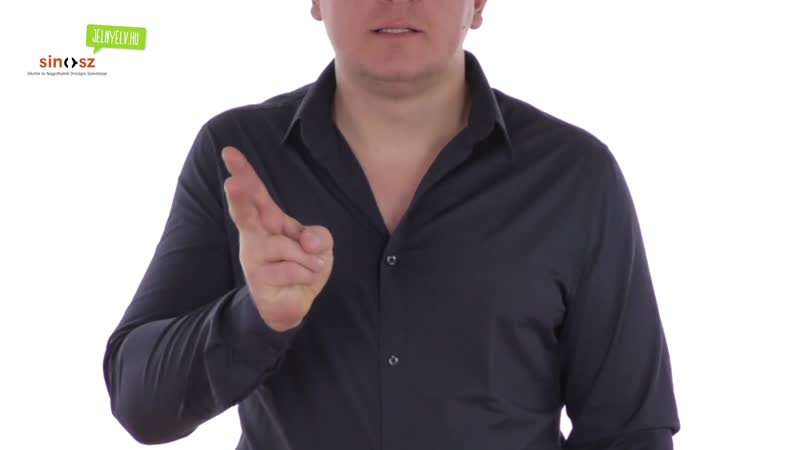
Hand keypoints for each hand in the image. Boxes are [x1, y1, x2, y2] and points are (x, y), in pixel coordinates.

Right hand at [221, 146, 333, 331]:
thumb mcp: (320, 247)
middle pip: (247, 214)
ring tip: (303, 270)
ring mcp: (254, 258)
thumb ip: (319, 236)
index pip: (257, 193)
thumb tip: (307, 242)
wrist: (293, 303)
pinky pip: (296, 271)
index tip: (229, 152)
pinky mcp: (259, 280)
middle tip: (231, 183)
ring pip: (293, 250)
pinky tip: (296, 283)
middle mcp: (256, 236)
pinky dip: (306, 277)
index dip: (244, 172)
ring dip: (309, 262)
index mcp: (270, 220)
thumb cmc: (303, 267)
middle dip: (240, 198)